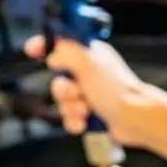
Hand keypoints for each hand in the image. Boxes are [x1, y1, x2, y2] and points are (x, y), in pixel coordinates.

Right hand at [25, 36, 158, 146]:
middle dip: (63, 90)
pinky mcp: (91, 112)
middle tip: (76, 92)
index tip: (31, 50)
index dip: (45, 45)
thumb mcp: (87, 62)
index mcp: (89, 53)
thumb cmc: (116, 89)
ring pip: (63, 100)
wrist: (135, 119)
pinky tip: (84, 122)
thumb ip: (65, 52)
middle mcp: (88, 71)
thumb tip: (53, 57)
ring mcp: (90, 93)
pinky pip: (69, 117)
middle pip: (58, 78)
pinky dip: (75, 121)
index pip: (61, 43)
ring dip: (71, 108)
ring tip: (86, 110)